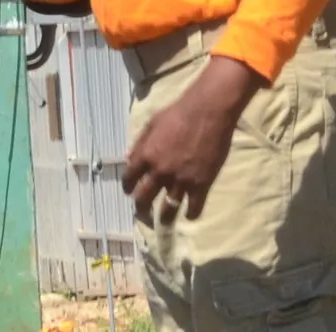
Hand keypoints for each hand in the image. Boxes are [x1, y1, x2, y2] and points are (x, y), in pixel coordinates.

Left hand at [122, 56, 264, 222]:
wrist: (208, 112)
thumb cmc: (178, 113)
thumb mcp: (151, 124)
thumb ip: (140, 144)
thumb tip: (129, 159)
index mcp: (145, 156)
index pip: (129, 178)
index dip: (127, 187)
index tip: (129, 192)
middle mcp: (160, 172)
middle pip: (144, 198)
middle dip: (141, 208)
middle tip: (142, 213)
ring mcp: (181, 180)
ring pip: (169, 208)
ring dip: (164, 217)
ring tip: (163, 222)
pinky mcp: (202, 184)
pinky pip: (195, 206)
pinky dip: (192, 213)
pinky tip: (190, 215)